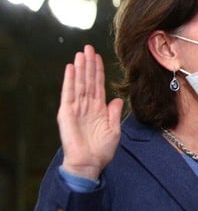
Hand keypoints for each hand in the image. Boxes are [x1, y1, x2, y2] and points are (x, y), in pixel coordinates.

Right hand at [57, 45, 122, 179]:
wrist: (90, 163)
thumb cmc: (102, 150)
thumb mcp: (114, 129)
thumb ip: (114, 113)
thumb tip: (118, 99)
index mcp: (98, 109)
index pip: (98, 85)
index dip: (98, 71)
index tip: (99, 56)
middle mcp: (87, 106)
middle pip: (88, 80)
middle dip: (89, 64)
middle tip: (89, 47)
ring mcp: (76, 108)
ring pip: (79, 83)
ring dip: (80, 68)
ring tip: (80, 53)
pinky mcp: (67, 113)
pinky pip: (69, 93)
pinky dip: (70, 81)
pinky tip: (71, 68)